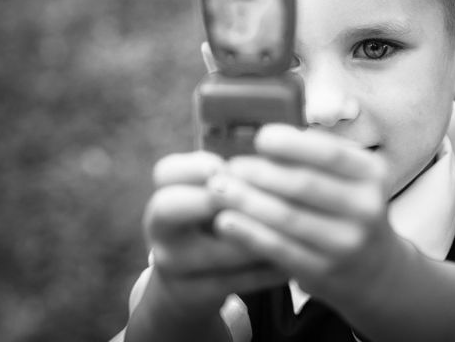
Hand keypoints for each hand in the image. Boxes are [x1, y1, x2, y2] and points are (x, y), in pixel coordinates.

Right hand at [142, 151, 286, 318]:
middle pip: (169, 206)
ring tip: (295, 228)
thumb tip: (277, 159)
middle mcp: (159, 228)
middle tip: (254, 196)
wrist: (190, 282)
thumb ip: (234, 178)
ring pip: (213, 250)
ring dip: (257, 238)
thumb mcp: (214, 198)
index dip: (195, 166)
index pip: (165, 172)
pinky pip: (233, 281)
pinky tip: (292, 260)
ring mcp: (171, 264)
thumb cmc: (214, 223)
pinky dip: (265, 271)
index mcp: (166, 194)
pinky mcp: (192, 294)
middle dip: (214, 198)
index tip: (223, 167)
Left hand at [208, 124, 399, 306]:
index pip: (329, 153)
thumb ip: (315, 157)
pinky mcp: (326, 271)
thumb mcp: (348, 178)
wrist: (373, 269)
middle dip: (259, 173)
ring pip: (288, 218)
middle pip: (304, 184)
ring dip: (246, 201)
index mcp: (371, 173)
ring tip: (217, 190)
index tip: (259, 137)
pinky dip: (248, 233)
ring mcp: (348, 242)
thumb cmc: (345, 208)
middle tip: (227, 167)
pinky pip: (280, 249)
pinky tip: (224, 221)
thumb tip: (263, 135)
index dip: (291, 144)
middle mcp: (367, 207)